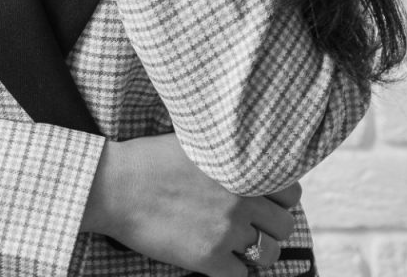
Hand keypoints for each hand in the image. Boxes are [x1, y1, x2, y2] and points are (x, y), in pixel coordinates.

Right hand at [81, 133, 298, 276]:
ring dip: (259, 251)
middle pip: (284, 224)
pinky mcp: (210, 258)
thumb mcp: (194, 143)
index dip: (279, 198)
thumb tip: (247, 163)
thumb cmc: (149, 159)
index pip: (290, 191)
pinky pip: (242, 275)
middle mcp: (241, 198)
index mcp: (239, 167)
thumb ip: (226, 156)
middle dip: (271, 225)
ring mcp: (227, 230)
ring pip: (269, 253)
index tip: (266, 200)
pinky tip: (220, 258)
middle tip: (253, 224)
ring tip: (241, 245)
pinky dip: (235, 270)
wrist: (116, 185)